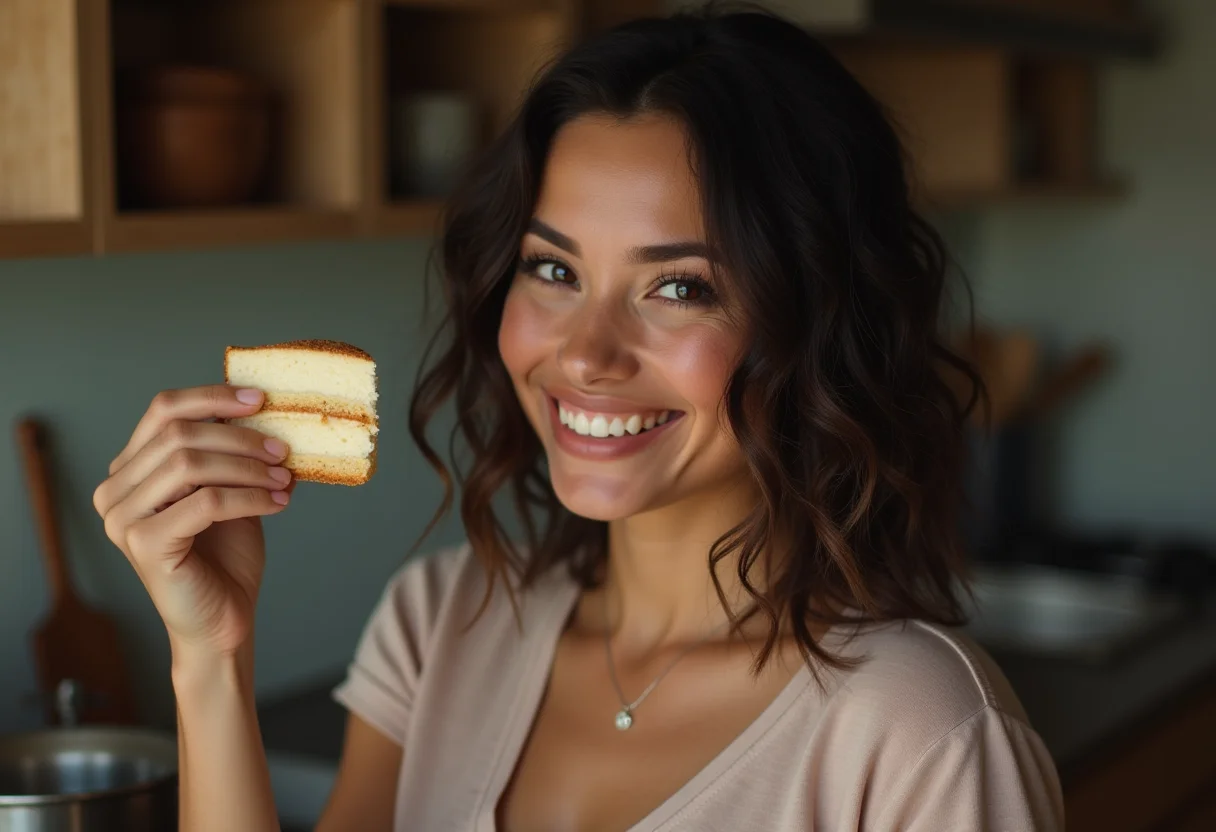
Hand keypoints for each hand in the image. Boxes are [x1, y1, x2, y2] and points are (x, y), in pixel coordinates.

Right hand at [93, 385, 293, 657]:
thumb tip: (262, 406)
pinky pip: (206, 501)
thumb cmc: (225, 557)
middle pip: (179, 434)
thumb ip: (231, 452)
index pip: (163, 409)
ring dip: (248, 467)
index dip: (212, 397)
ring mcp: (122, 518)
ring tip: (285, 478)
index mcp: (130, 470)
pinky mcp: (144, 544)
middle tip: (283, 451)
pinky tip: (279, 503)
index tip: (260, 398)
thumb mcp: (230, 489)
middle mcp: (115, 490)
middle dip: (240, 437)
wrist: (223, 621)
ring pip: (190, 464)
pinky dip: (250, 497)